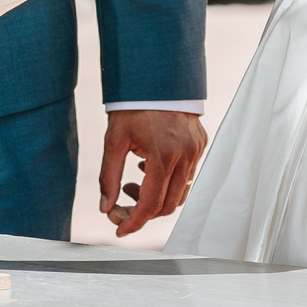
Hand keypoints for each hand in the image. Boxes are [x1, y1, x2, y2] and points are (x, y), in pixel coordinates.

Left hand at [100, 109, 205, 236]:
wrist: (156, 76)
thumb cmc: (133, 106)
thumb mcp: (114, 140)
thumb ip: (109, 176)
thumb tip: (105, 207)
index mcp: (162, 155)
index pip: (150, 204)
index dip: (134, 222)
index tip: (120, 229)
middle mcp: (184, 155)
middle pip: (168, 205)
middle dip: (144, 212)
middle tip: (122, 203)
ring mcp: (196, 150)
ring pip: (180, 193)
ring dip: (156, 197)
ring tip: (135, 180)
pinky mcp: (200, 144)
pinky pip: (187, 176)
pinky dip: (168, 181)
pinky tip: (149, 168)